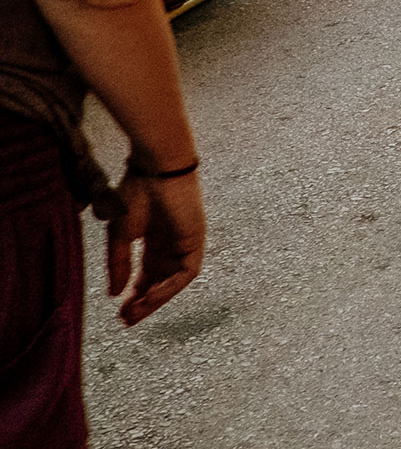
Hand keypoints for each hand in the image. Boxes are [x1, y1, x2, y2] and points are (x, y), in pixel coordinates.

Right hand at [108, 168, 204, 324]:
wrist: (155, 171)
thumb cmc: (135, 195)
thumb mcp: (120, 237)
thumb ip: (119, 265)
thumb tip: (114, 294)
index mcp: (152, 241)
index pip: (146, 275)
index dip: (134, 294)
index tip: (119, 312)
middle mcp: (170, 245)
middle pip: (159, 282)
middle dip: (144, 303)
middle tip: (127, 320)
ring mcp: (185, 243)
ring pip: (173, 282)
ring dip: (155, 300)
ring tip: (135, 314)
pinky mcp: (195, 241)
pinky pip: (186, 273)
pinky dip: (169, 288)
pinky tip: (150, 297)